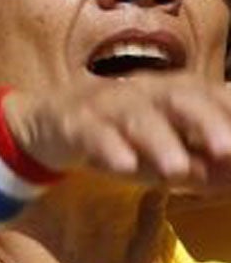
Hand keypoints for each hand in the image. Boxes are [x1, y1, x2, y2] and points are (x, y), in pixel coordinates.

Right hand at [1, 76, 230, 187]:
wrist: (49, 123)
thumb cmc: (121, 137)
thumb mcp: (166, 153)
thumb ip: (204, 169)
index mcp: (175, 94)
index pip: (212, 96)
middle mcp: (145, 93)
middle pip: (180, 97)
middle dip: (207, 122)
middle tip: (227, 149)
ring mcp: (108, 105)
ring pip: (136, 116)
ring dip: (159, 141)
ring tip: (177, 169)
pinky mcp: (74, 122)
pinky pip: (92, 132)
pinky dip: (108, 147)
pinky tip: (123, 165)